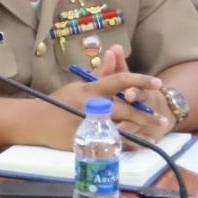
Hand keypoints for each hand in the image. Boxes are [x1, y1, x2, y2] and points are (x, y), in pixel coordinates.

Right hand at [47, 46, 171, 147]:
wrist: (35, 121)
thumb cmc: (58, 102)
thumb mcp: (78, 86)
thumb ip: (99, 73)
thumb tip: (114, 53)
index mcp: (91, 90)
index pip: (119, 80)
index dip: (140, 80)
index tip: (158, 82)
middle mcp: (92, 106)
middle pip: (126, 109)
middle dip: (146, 114)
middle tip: (162, 118)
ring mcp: (90, 124)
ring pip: (123, 127)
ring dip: (142, 130)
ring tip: (155, 132)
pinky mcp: (87, 139)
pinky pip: (114, 142)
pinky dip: (131, 144)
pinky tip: (142, 143)